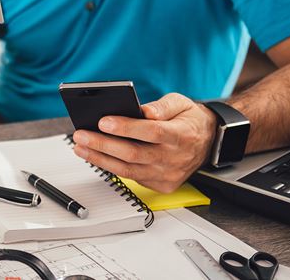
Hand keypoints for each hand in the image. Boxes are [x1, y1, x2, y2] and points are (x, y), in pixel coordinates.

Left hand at [71, 93, 218, 192]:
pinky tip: (96, 157)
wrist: (209, 142)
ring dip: (100, 159)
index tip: (103, 121)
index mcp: (182, 135)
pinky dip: (111, 167)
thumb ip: (162, 106)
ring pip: (128, 170)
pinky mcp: (162, 185)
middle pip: (134, 154)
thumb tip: (143, 111)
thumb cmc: (189, 120)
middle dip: (102, 144)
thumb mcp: (181, 103)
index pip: (151, 132)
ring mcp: (168, 175)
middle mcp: (175, 158)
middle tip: (80, 135)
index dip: (126, 128)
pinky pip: (132, 178)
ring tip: (80, 147)